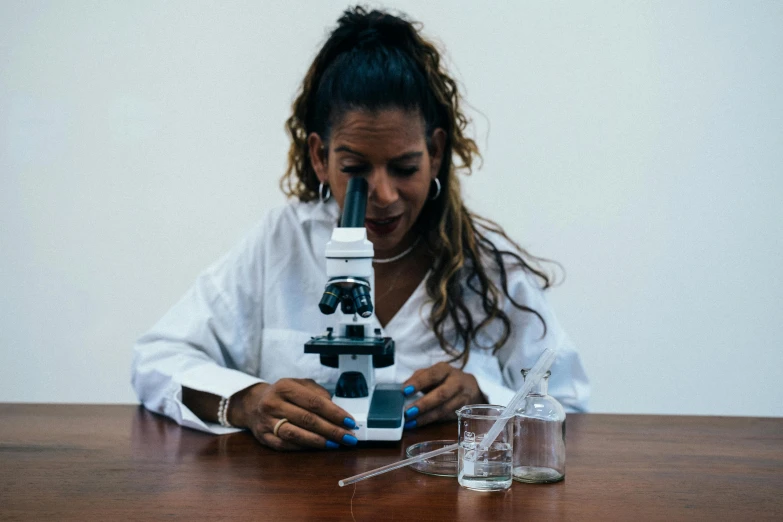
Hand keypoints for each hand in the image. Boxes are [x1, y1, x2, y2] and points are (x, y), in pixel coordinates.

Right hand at [229, 379, 358, 450]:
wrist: (254, 404)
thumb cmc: (284, 395)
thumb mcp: (300, 385)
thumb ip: (319, 394)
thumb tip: (338, 411)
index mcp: (285, 387)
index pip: (314, 402)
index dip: (334, 413)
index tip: (350, 422)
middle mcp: (273, 403)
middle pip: (307, 419)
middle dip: (332, 430)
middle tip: (349, 437)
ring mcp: (266, 421)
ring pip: (296, 434)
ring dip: (319, 442)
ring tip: (336, 444)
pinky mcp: (264, 437)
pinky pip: (286, 445)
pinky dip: (304, 448)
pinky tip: (318, 448)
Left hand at [400, 362, 486, 428]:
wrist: (470, 387)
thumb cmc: (445, 379)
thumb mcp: (433, 373)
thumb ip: (418, 378)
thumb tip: (403, 388)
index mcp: (445, 370)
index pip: (432, 375)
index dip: (418, 383)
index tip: (404, 391)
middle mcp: (456, 382)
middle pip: (441, 394)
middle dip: (423, 404)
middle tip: (407, 412)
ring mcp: (461, 398)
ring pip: (444, 409)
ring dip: (425, 417)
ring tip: (410, 422)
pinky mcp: (463, 411)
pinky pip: (446, 418)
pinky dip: (431, 422)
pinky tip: (418, 424)